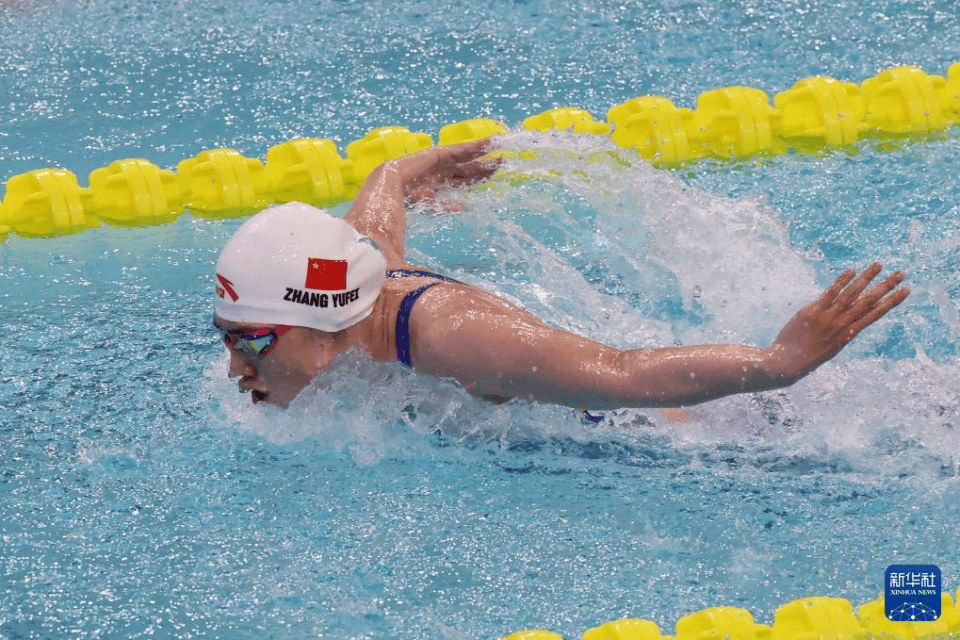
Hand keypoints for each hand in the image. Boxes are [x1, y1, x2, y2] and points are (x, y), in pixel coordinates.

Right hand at [394, 139, 500, 205]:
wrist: (391, 186)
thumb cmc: (406, 200)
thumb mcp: (433, 206)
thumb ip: (450, 207)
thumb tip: (467, 208)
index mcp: (439, 185)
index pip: (464, 181)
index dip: (478, 179)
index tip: (493, 178)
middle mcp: (441, 172)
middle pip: (468, 169)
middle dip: (484, 166)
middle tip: (501, 162)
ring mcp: (440, 162)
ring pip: (467, 158)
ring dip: (483, 154)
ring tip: (499, 150)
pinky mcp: (440, 152)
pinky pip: (462, 149)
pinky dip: (476, 145)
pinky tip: (489, 142)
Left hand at [764, 263, 909, 383]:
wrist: (787, 363)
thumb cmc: (806, 356)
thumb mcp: (829, 345)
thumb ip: (838, 329)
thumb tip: (842, 312)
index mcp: (849, 333)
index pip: (875, 314)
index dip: (892, 302)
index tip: (906, 291)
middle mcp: (842, 324)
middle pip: (869, 301)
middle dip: (887, 286)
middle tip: (902, 273)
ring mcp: (829, 318)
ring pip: (852, 294)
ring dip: (867, 278)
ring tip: (879, 264)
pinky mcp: (813, 312)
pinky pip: (830, 294)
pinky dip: (841, 281)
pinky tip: (852, 270)